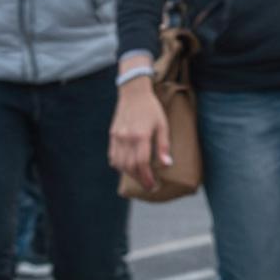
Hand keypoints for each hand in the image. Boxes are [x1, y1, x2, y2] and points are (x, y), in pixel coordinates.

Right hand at [109, 76, 170, 192]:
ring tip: (140, 178)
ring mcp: (117, 138)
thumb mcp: (163, 125)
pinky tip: (128, 168)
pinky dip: (120, 166)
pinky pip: (113, 156)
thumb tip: (167, 164)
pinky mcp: (112, 136)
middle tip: (149, 186)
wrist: (133, 94)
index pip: (142, 163)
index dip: (147, 177)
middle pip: (129, 166)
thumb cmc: (152, 109)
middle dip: (139, 179)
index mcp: (140, 136)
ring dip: (129, 174)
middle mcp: (126, 138)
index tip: (153, 185)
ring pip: (119, 164)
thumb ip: (164, 145)